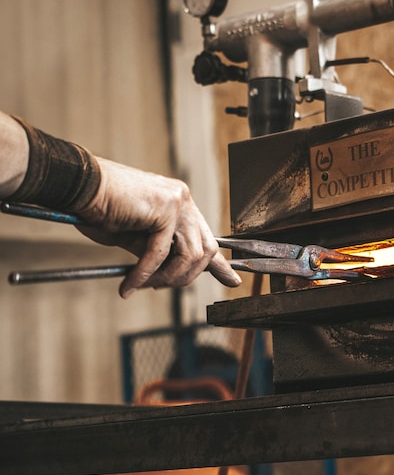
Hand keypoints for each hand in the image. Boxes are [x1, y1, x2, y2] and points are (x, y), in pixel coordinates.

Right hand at [77, 157, 241, 297]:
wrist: (78, 187)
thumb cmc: (102, 211)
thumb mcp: (138, 240)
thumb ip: (163, 254)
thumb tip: (176, 275)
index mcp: (182, 205)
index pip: (208, 238)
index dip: (221, 264)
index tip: (233, 282)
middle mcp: (185, 201)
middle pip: (205, 251)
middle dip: (186, 277)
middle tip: (159, 287)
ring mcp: (178, 201)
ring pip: (190, 255)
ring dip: (168, 278)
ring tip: (145, 285)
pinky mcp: (165, 207)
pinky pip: (161, 252)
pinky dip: (145, 273)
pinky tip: (131, 284)